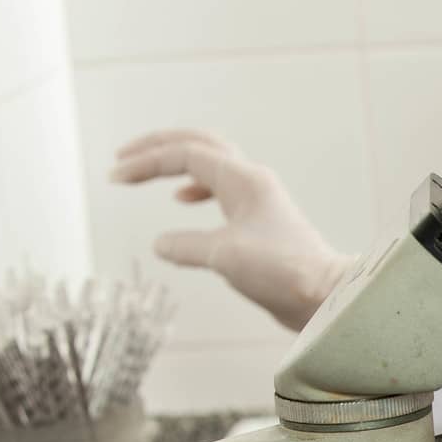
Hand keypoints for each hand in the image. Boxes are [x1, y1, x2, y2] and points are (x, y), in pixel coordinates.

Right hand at [111, 129, 350, 330]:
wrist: (326, 296)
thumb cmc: (283, 273)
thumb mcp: (223, 257)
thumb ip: (186, 246)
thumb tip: (160, 245)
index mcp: (243, 180)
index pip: (185, 154)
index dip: (146, 162)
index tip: (116, 177)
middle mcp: (252, 182)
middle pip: (199, 145)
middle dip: (159, 147)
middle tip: (124, 155)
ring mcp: (259, 201)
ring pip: (211, 166)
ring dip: (177, 165)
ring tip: (146, 173)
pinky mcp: (261, 223)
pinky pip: (222, 191)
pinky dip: (197, 190)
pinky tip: (182, 202)